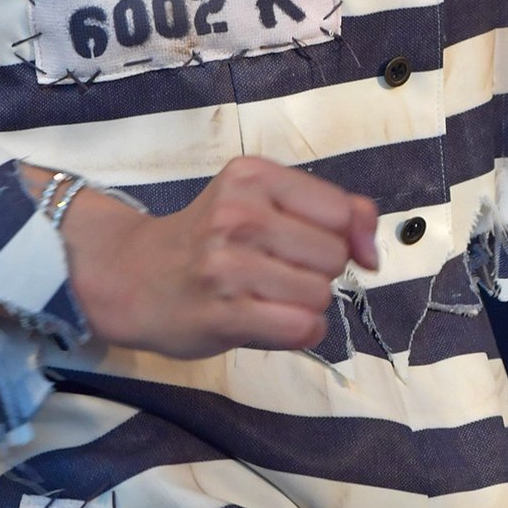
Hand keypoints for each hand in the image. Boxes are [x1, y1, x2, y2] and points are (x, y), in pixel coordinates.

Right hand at [23, 156, 378, 357]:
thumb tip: (373, 250)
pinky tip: (270, 320)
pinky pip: (300, 328)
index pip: (340, 210)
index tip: (323, 247)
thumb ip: (330, 209)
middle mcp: (239, 214)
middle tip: (278, 271)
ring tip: (269, 295)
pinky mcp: (222, 314)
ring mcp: (228, 265)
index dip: (344, 236)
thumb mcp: (262, 199)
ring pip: (319, 294)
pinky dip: (298, 331)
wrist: (133, 275)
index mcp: (253, 176)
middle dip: (319, 271)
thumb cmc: (210, 238)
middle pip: (333, 255)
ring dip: (307, 304)